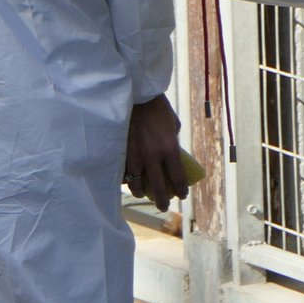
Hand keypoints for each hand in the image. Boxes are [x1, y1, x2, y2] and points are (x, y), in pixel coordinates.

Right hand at [124, 94, 189, 209]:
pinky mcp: (121, 153)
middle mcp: (153, 155)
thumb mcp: (172, 125)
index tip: (182, 195)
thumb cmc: (158, 108)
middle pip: (158, 188)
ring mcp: (135, 156)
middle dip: (162, 200)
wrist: (135, 96)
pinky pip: (124, 173)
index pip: (178, 178)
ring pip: (136, 184)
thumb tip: (173, 154)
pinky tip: (128, 181)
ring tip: (142, 194)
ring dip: (140, 192)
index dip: (181, 190)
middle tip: (164, 206)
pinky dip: (126, 179)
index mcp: (170, 148)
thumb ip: (173, 142)